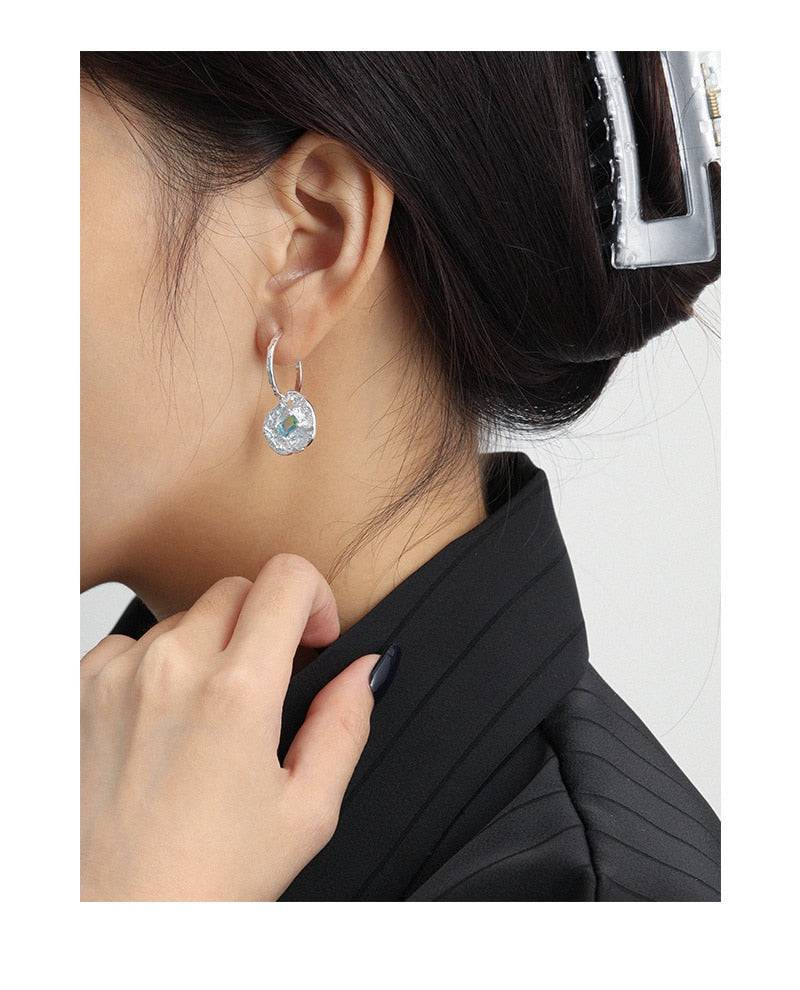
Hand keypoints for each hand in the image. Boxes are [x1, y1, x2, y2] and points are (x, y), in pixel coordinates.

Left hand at [80, 554, 389, 900]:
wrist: (114, 919)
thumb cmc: (206, 880)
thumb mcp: (307, 811)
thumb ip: (346, 724)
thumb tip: (367, 669)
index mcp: (237, 693)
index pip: (287, 577)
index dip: (315, 599)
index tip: (313, 638)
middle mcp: (172, 668)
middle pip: (238, 589)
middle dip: (266, 623)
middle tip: (269, 682)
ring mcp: (118, 675)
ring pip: (185, 616)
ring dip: (210, 647)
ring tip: (211, 716)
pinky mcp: (80, 688)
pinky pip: (133, 643)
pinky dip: (157, 666)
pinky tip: (165, 722)